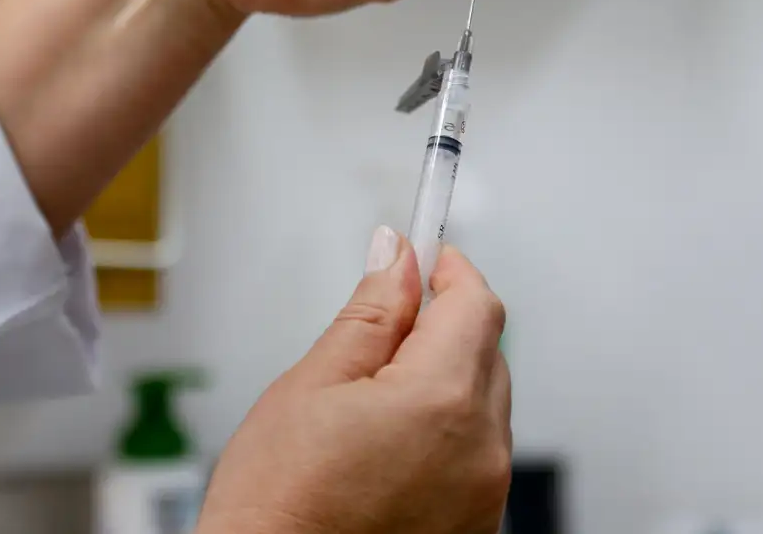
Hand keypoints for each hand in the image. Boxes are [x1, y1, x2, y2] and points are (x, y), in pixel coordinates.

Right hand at [196, 227, 510, 533]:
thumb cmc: (276, 510)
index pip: (476, 303)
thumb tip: (397, 258)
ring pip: (482, 401)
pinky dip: (446, 433)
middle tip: (381, 330)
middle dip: (441, 325)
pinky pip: (477, 451)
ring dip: (443, 381)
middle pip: (485, 349)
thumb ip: (369, 313)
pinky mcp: (478, 524)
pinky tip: (389, 448)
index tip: (423, 254)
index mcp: (442, 401)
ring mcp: (485, 493)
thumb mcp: (311, 386)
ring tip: (371, 406)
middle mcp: (481, 449)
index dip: (448, 269)